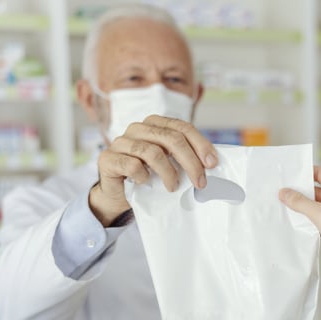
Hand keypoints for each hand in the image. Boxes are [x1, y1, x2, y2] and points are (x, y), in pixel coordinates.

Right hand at [91, 115, 217, 225]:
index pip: (182, 127)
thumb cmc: (149, 177)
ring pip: (152, 152)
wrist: (119, 195)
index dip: (200, 144)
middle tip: (200, 182)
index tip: (212, 164)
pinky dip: (143, 176)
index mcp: (155, 124)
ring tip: (173, 187)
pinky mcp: (108, 158)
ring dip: (169, 173)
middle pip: (171, 139)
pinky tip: (146, 183)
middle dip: (190, 162)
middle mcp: (138, 128)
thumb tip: (212, 164)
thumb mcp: (170, 164)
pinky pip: (131, 165)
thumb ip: (186, 158)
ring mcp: (121, 142)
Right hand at [280, 166, 320, 273]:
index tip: (290, 176)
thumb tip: (284, 193)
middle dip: (301, 193)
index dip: (305, 174)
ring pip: (318, 205)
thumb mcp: (318, 212)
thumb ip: (299, 202)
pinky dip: (310, 219)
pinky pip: (320, 218)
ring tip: (286, 207)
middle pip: (317, 190)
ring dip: (304, 207)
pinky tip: (298, 223)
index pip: (320, 173)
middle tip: (283, 194)